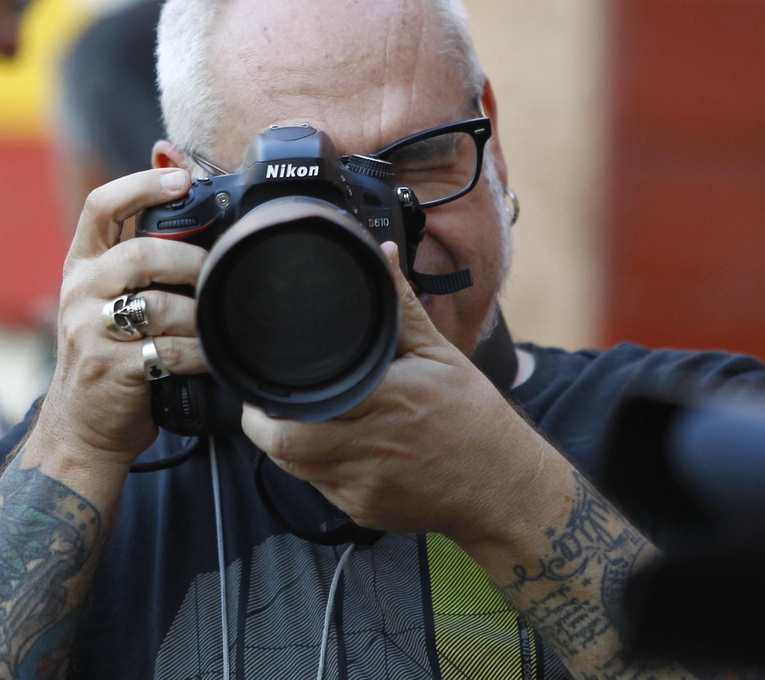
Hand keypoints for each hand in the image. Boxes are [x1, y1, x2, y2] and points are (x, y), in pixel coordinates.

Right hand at [31, 169, 208, 465]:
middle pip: (138, 255)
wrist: (81, 427)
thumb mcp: (110, 297)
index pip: (100, 207)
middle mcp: (80, 292)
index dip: (142, 185)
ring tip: (213, 321)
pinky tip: (207, 357)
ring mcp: (89, 331)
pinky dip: (197, 353)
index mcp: (83, 266)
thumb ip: (140, 256)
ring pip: (156, 305)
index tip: (181, 178)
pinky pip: (166, 350)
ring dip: (197, 313)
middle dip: (188, 260)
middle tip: (213, 272)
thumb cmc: (110, 353)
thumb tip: (185, 194)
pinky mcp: (109, 368)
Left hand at [241, 243, 557, 545]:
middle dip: (261, 426)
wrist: (503, 488)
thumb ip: (403, 307)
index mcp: (385, 400)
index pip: (302, 405)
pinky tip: (330, 448)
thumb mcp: (441, 355)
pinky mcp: (364, 511)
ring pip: (295, 470)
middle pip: (284, 445)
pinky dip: (315, 468)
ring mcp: (363, 486)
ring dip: (284, 447)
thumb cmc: (475, 418)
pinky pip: (320, 489)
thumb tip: (383, 254)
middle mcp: (369, 447)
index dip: (272, 397)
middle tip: (261, 405)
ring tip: (290, 421)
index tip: (265, 380)